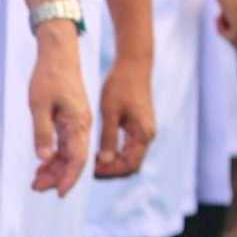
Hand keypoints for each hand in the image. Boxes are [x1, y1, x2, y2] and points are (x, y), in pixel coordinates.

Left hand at [28, 22, 91, 196]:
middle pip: (74, 160)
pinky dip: (55, 155)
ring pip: (69, 153)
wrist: (58, 54)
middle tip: (36, 188)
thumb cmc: (48, 77)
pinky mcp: (72, 119)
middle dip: (57, 177)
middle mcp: (82, 126)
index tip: (58, 193)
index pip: (77, 158)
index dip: (68, 178)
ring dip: (54, 168)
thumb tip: (43, 157)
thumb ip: (42, 132)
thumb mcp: (38, 105)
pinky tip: (42, 164)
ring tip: (36, 180)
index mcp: (78, 123)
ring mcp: (78, 123)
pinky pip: (66, 143)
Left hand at [94, 55, 154, 178]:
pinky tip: (98, 152)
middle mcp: (147, 136)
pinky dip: (114, 154)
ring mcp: (144, 131)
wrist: (133, 64)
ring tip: (91, 163)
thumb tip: (104, 161)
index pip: (130, 166)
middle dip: (110, 171)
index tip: (91, 171)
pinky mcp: (138, 126)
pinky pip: (128, 148)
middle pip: (130, 165)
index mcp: (143, 134)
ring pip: (129, 158)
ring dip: (112, 164)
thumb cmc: (121, 85)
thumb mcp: (110, 112)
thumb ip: (108, 137)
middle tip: (89, 170)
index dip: (110, 172)